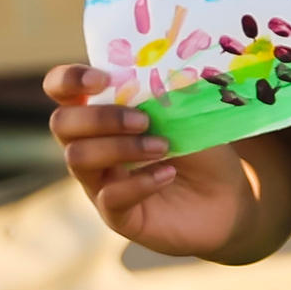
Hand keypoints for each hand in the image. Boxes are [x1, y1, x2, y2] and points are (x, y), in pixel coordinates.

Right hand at [43, 65, 282, 262]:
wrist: (228, 201)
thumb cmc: (203, 153)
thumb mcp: (190, 118)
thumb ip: (168, 97)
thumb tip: (160, 74)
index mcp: (104, 117)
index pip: (63, 91)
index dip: (69, 80)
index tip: (101, 79)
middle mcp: (92, 149)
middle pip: (62, 123)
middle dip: (101, 117)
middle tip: (143, 121)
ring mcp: (99, 184)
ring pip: (79, 158)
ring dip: (122, 147)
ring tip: (163, 147)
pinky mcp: (117, 215)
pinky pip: (109, 197)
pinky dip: (140, 182)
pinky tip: (167, 174)